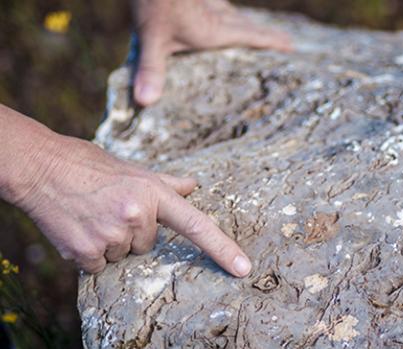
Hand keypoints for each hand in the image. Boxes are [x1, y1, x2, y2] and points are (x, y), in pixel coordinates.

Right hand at [17, 134, 251, 276]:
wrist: (41, 166)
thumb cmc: (90, 165)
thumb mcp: (135, 169)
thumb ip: (167, 183)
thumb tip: (194, 185)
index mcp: (154, 193)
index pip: (197, 226)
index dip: (223, 249)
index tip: (244, 269)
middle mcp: (137, 215)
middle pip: (148, 245)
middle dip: (133, 231)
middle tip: (111, 208)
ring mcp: (111, 235)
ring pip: (123, 255)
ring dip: (110, 242)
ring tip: (93, 215)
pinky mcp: (85, 252)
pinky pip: (99, 266)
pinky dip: (90, 253)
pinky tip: (80, 228)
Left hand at [131, 0, 291, 105]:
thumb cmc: (154, 2)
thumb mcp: (151, 38)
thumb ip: (151, 70)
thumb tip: (146, 101)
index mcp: (214, 30)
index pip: (252, 36)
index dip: (272, 41)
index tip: (292, 45)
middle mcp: (218, 14)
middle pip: (249, 25)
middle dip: (267, 34)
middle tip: (286, 40)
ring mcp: (210, 1)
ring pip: (235, 14)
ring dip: (248, 23)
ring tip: (256, 32)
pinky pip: (220, 6)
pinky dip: (228, 14)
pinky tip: (221, 13)